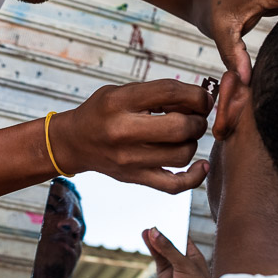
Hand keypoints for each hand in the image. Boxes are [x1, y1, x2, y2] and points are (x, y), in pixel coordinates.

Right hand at [53, 79, 212, 193]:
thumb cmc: (103, 111)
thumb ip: (157, 94)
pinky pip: (174, 185)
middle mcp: (123, 131)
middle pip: (180, 127)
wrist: (74, 142)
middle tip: (195, 117)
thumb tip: (201, 101)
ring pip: (182, 154)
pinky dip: (194, 177)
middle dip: (197, 120)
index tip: (202, 98)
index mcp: (119, 102)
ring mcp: (129, 159)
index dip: (196, 94)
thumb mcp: (122, 92)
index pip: (169, 92)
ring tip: (185, 135)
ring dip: (193, 142)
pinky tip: (201, 165)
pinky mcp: (135, 178)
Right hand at [142, 227, 209, 277]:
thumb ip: (168, 249)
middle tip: (152, 222)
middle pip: (169, 241)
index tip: (164, 216)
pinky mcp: (162, 273)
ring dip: (153, 239)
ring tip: (145, 229)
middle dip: (161, 232)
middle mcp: (182, 258)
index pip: (182, 236)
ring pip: (160, 248)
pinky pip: (155, 257)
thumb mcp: (184, 265)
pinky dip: (150, 248)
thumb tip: (155, 232)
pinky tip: (145, 238)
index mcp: (193, 253)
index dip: (173, 226)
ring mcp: (172, 265)